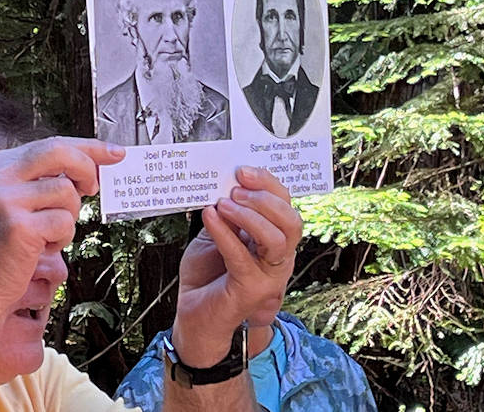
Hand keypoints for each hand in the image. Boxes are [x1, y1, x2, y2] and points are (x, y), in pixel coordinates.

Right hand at [0, 137, 124, 313]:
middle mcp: (2, 177)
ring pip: (67, 193)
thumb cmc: (3, 243)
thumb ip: (49, 180)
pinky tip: (42, 246)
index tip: (115, 153)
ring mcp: (7, 200)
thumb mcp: (20, 200)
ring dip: (69, 217)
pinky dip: (61, 238)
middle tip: (93, 189)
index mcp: (3, 164)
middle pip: (60, 153)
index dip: (90, 147)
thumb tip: (93, 169)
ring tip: (48, 232)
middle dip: (87, 168)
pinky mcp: (18, 226)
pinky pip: (64, 223)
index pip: (54, 144)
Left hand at [171, 166, 300, 366]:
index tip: (243, 170)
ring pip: (276, 238)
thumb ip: (225, 214)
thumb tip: (227, 184)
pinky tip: (210, 217)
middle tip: (235, 188)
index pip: (285, 205)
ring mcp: (269, 274)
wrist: (193, 313)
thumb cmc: (206, 274)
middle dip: (265, 197)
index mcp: (273, 237)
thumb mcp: (215, 234)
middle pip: (290, 220)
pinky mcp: (253, 289)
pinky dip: (225, 233)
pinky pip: (242, 256)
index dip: (268, 183)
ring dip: (249, 215)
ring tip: (223, 204)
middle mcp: (279, 256)